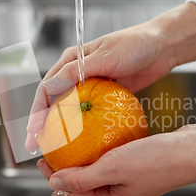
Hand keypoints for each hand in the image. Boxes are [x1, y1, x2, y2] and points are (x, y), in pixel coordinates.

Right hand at [26, 3, 195, 151]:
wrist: (162, 46)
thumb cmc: (134, 45)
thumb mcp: (104, 57)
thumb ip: (76, 71)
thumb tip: (50, 88)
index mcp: (71, 60)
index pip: (46, 88)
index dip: (37, 111)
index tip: (34, 131)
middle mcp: (76, 73)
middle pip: (53, 101)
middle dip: (42, 125)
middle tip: (37, 147)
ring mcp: (91, 85)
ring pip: (69, 109)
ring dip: (60, 128)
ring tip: (54, 149)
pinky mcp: (105, 94)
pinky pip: (89, 112)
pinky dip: (82, 126)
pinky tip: (80, 142)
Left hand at [38, 122, 195, 195]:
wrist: (192, 150)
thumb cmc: (156, 162)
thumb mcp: (112, 169)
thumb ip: (82, 178)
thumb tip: (55, 184)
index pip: (74, 194)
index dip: (54, 178)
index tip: (43, 160)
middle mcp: (120, 192)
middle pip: (84, 182)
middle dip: (66, 167)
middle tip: (53, 148)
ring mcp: (130, 178)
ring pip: (98, 169)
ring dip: (83, 156)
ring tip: (71, 139)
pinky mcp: (139, 163)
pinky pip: (113, 157)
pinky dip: (102, 147)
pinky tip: (97, 132)